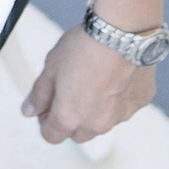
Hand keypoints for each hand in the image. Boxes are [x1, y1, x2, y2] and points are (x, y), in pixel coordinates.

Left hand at [21, 25, 156, 143]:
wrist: (121, 33)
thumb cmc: (85, 47)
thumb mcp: (50, 67)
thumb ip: (39, 94)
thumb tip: (30, 110)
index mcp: (70, 118)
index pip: (52, 136)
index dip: (45, 121)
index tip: (46, 108)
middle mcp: (96, 124)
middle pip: (77, 133)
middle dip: (70, 118)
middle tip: (68, 91)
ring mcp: (120, 116)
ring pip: (102, 122)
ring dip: (95, 110)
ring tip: (92, 78)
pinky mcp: (139, 103)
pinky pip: (123, 107)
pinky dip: (117, 98)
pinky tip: (113, 75)